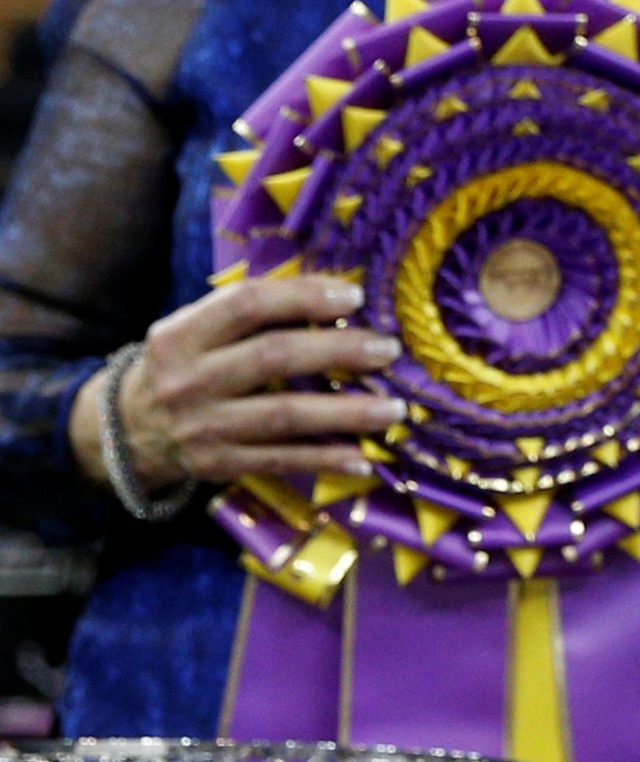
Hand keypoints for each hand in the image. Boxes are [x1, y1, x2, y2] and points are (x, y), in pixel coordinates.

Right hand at [70, 273, 403, 492]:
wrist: (123, 432)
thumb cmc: (179, 369)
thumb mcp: (191, 333)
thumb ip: (246, 316)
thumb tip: (332, 298)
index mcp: (181, 334)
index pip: (246, 304)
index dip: (303, 297)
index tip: (354, 298)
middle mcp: (190, 378)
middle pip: (274, 356)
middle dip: (339, 350)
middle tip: (387, 350)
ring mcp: (204, 425)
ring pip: (286, 414)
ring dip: (348, 412)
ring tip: (395, 408)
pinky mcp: (220, 464)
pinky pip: (283, 460)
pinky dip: (327, 460)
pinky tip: (365, 459)